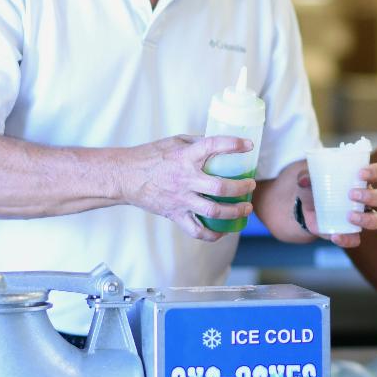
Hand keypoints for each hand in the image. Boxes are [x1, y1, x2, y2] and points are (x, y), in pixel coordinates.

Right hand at [124, 134, 255, 240]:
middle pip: (220, 187)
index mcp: (185, 156)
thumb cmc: (150, 156)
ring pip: (214, 211)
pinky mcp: (175, 214)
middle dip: (241, 188)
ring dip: (234, 212)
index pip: (213, 146)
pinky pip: (197, 230)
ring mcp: (181, 199)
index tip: (248, 146)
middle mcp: (185, 178)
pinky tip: (224, 231)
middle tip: (250, 185)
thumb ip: (197, 143)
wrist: (126, 177)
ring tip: (246, 208)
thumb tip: (219, 145)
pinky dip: (212, 234)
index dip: (233, 145)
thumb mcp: (174, 141)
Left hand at [297, 161, 376, 247]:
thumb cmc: (314, 187)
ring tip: (349, 216)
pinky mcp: (351, 232)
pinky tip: (335, 236)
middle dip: (370, 196)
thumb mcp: (309, 179)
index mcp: (361, 180)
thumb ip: (305, 177)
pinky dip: (347, 239)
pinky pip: (356, 239)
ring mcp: (361, 217)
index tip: (361, 173)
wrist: (305, 208)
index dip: (375, 172)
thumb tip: (304, 180)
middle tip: (351, 194)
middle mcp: (366, 199)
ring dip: (366, 219)